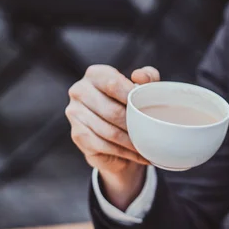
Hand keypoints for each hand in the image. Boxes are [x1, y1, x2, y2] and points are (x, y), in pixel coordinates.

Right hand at [65, 64, 160, 209]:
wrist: (114, 131)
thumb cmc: (130, 103)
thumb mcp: (143, 87)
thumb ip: (147, 77)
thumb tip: (139, 77)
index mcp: (95, 74)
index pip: (113, 84)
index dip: (133, 97)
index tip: (150, 108)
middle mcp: (79, 91)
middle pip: (112, 111)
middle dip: (135, 124)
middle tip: (153, 133)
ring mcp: (75, 113)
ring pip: (110, 132)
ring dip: (133, 142)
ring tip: (149, 146)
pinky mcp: (77, 134)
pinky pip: (104, 146)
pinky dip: (126, 152)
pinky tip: (140, 155)